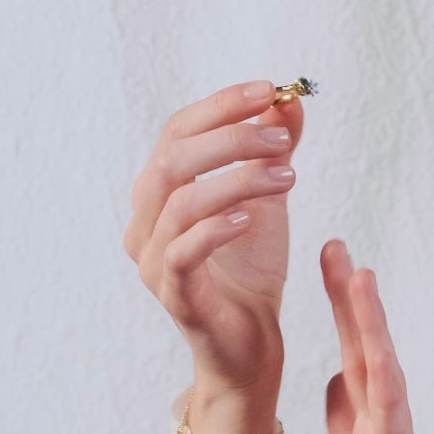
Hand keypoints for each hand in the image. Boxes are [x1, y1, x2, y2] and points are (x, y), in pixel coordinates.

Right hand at [124, 79, 305, 391]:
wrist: (252, 342)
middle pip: (173, 160)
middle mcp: (145, 221)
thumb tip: (288, 100)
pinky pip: (185, 253)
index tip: (269, 91)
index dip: (220, 107)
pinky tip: (252, 218)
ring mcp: (154, 260)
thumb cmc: (251, 269)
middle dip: (230, 140)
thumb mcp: (268, 199)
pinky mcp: (174, 295)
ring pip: (181, 203)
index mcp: (160, 192)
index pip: (178, 131)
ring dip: (237, 181)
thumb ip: (273, 150)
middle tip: (283, 140)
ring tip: (288, 176)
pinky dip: (217, 229)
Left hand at [319, 241, 433, 433]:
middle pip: (371, 355)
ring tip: (357, 278)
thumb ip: (347, 430)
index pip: (360, 361)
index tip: (335, 264)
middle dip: (353, 300)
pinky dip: (381, 389)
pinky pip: (389, 430)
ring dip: (369, 328)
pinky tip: (370, 357)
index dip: (347, 313)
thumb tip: (335, 379)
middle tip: (338, 245)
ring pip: (384, 380)